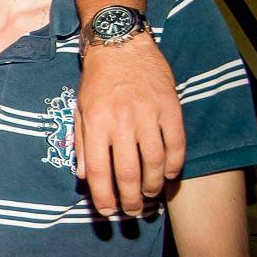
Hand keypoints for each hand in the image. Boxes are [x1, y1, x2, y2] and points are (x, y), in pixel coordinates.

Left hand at [77, 35, 184, 216]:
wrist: (120, 44)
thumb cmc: (97, 81)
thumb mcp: (80, 110)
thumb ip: (82, 144)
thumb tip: (84, 177)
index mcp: (95, 123)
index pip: (98, 171)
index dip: (103, 196)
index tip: (107, 211)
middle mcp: (121, 121)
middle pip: (127, 172)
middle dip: (130, 198)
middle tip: (133, 212)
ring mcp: (147, 114)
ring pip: (154, 161)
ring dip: (153, 185)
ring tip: (150, 195)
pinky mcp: (170, 107)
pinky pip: (176, 143)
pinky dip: (174, 164)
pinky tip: (169, 174)